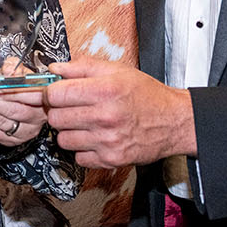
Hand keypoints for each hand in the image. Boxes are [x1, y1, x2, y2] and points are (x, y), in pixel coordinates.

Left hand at [0, 58, 45, 146]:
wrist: (16, 99)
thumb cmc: (18, 84)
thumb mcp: (17, 69)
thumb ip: (13, 66)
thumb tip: (8, 70)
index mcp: (43, 96)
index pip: (31, 96)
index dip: (11, 91)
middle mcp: (38, 116)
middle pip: (16, 111)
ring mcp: (27, 130)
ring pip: (3, 122)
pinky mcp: (13, 139)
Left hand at [44, 58, 195, 168]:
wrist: (174, 121)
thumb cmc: (146, 94)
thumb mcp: (117, 70)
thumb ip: (83, 67)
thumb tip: (55, 68)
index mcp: (105, 90)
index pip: (56, 94)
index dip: (52, 92)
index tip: (58, 93)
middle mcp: (105, 117)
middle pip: (56, 118)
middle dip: (59, 111)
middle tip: (72, 108)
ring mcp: (107, 141)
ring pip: (63, 140)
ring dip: (70, 132)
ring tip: (85, 124)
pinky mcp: (111, 159)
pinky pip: (79, 157)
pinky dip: (83, 150)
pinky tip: (94, 138)